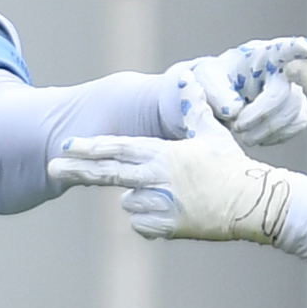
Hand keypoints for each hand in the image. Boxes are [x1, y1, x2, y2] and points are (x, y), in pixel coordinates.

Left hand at [49, 103, 300, 244]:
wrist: (253, 204)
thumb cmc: (232, 168)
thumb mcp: (212, 134)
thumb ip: (192, 110)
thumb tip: (188, 79)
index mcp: (165, 153)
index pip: (120, 148)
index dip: (92, 146)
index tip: (68, 145)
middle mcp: (157, 178)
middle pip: (109, 173)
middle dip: (78, 169)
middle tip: (53, 166)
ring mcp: (159, 205)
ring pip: (128, 201)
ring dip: (139, 198)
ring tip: (172, 195)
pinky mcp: (165, 228)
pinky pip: (140, 223)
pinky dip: (149, 219)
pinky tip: (174, 212)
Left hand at [164, 42, 306, 148]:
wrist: (221, 96)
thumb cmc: (216, 80)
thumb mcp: (207, 81)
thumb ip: (218, 94)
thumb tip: (235, 111)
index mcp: (264, 54)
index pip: (283, 49)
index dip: (295, 49)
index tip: (303, 47)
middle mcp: (286, 69)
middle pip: (284, 95)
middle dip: (260, 116)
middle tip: (237, 127)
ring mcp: (295, 89)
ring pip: (293, 113)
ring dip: (266, 130)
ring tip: (243, 134)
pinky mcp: (298, 110)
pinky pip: (295, 126)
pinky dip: (274, 136)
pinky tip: (257, 135)